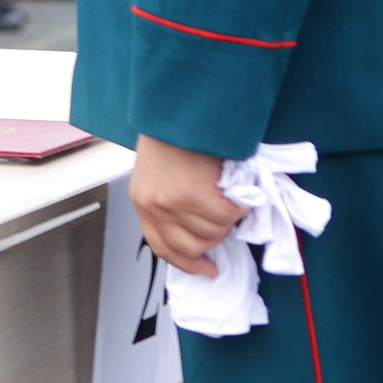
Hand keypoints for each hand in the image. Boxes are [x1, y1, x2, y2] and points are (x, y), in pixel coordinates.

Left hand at [132, 134, 246, 277]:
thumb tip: (200, 231)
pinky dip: (239, 206)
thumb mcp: (159, 175)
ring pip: (214, 233)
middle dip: (214, 236)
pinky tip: (237, 191)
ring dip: (227, 219)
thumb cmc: (172, 138)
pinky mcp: (196, 196)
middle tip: (223, 215)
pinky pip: (228, 217)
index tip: (207, 269)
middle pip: (192, 246)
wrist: (177, 112)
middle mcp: (154, 207)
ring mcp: (174, 204)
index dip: (187, 263)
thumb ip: (172, 204)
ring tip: (227, 195)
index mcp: (142, 203)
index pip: (163, 247)